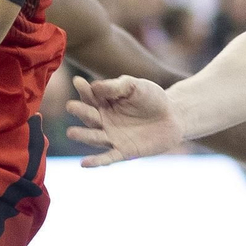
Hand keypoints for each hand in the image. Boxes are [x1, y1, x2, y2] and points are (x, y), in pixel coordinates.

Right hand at [64, 74, 184, 166]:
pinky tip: (84, 164)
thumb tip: (94, 86)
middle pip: (90, 116)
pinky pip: (109, 157)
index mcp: (105, 103)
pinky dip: (97, 162)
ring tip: (71, 132)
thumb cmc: (152, 98)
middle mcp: (104, 121)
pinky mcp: (123, 152)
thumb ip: (116, 86)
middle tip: (71, 106)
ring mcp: (112, 137)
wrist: (173, 117)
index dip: (84, 90)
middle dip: (80, 111)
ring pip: (95, 137)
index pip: (91, 96)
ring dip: (83, 136)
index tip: (78, 81)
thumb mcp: (135, 86)